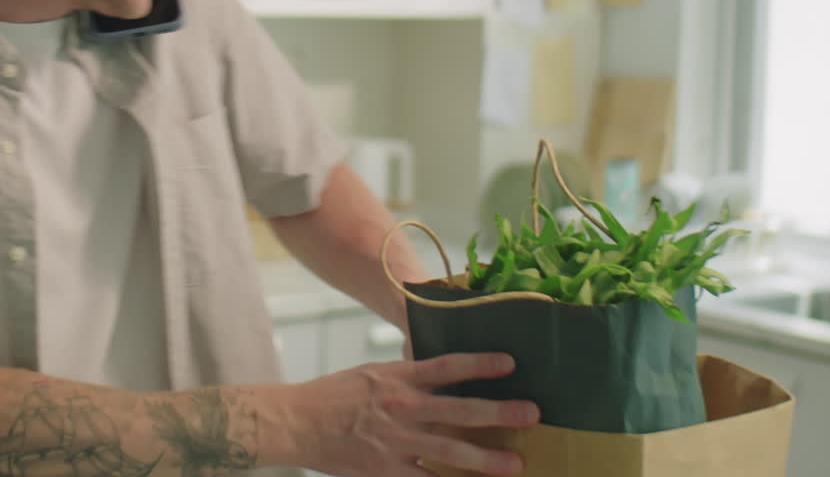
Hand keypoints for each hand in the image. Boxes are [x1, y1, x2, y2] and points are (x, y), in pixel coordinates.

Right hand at [288, 352, 538, 476]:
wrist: (297, 422)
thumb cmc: (334, 396)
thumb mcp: (373, 374)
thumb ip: (408, 376)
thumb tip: (442, 375)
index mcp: (398, 378)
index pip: (447, 366)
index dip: (480, 364)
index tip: (510, 362)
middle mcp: (403, 408)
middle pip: (461, 410)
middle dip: (500, 413)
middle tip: (532, 413)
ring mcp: (397, 442)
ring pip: (452, 453)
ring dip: (487, 460)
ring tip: (516, 464)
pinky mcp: (388, 471)